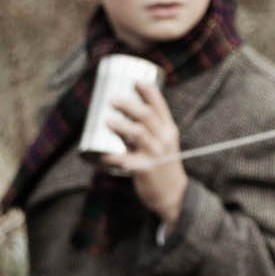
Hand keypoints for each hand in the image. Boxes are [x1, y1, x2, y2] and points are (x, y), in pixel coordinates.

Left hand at [102, 84, 188, 227]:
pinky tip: (101, 156)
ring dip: (121, 125)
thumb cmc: (162, 166)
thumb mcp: (160, 145)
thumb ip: (140, 133)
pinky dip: (112, 157)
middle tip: (112, 99)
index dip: (148, 91)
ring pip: (138, 134)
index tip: (135, 80)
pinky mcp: (145, 170)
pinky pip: (126, 161)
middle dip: (129, 105)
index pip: (160, 106)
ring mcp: (155, 155)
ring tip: (107, 120)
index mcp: (168, 130)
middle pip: (147, 116)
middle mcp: (164, 140)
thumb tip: (113, 120)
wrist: (173, 194)